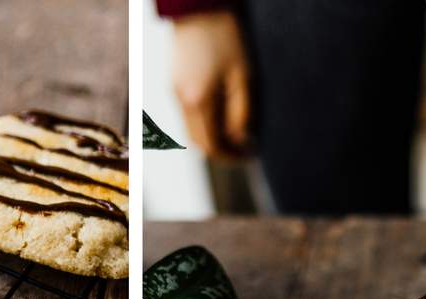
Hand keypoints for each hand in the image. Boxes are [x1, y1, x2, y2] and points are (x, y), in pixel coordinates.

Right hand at [170, 10, 249, 158]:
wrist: (200, 10)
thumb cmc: (227, 40)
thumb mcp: (244, 78)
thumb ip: (242, 114)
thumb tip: (241, 141)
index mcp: (199, 103)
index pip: (213, 146)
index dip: (232, 157)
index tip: (250, 155)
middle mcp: (182, 103)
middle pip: (199, 144)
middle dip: (222, 152)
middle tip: (244, 149)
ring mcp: (175, 95)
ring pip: (192, 132)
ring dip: (212, 138)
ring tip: (236, 134)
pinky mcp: (174, 86)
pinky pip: (188, 117)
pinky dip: (204, 124)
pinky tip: (221, 116)